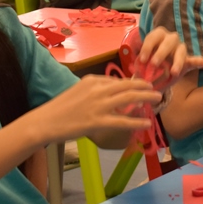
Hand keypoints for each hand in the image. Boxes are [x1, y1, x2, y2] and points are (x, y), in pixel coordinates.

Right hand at [30, 76, 163, 143]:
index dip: (133, 83)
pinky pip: (123, 121)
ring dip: (146, 98)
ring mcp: (99, 105)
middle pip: (128, 85)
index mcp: (93, 80)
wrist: (45, 121)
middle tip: (155, 89)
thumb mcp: (78, 91)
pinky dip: (137, 122)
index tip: (142, 86)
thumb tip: (111, 93)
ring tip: (157, 99)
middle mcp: (98, 89)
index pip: (118, 80)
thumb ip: (95, 91)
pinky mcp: (98, 121)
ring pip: (129, 98)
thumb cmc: (60, 108)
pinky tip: (147, 123)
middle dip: (144, 86)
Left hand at [139, 27, 202, 79]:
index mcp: (157, 37)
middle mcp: (170, 40)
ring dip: (177, 61)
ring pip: (181, 50)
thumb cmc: (145, 66)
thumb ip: (139, 65)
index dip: (147, 47)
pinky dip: (201, 62)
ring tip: (174, 72)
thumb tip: (134, 69)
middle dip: (161, 52)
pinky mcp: (187, 61)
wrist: (153, 77)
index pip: (153, 37)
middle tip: (154, 64)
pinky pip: (195, 60)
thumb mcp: (140, 64)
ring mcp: (179, 49)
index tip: (143, 60)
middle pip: (169, 41)